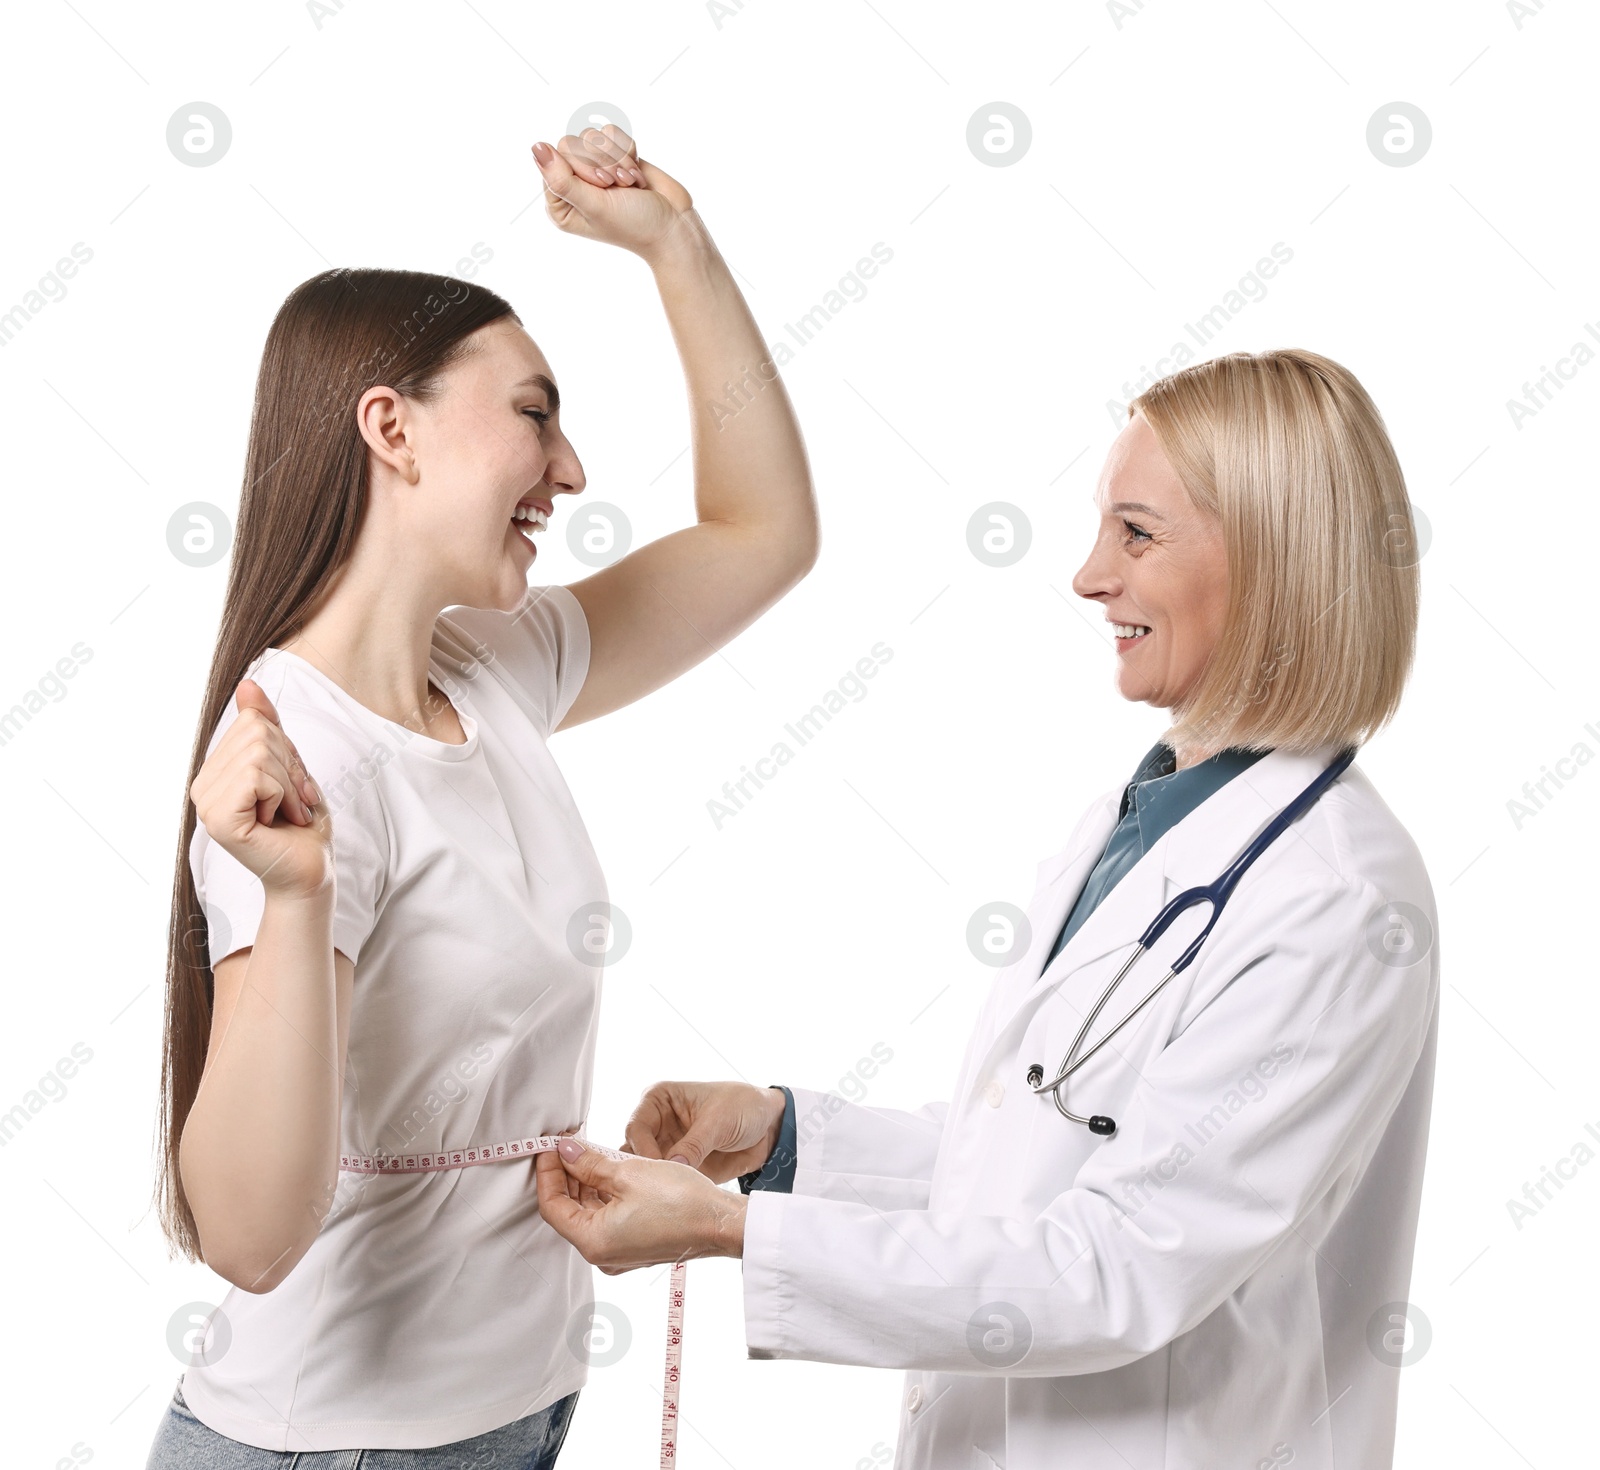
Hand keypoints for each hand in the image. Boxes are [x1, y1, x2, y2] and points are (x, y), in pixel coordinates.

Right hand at [188, 679, 331, 898]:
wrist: (310, 871)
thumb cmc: (301, 824)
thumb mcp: (289, 765)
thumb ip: (266, 726)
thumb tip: (246, 684)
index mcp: (215, 770)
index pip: (254, 721)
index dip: (287, 750)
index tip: (292, 786)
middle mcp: (202, 785)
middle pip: (257, 733)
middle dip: (291, 766)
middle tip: (293, 802)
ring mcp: (206, 802)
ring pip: (259, 753)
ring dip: (289, 785)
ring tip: (287, 814)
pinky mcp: (218, 818)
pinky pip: (257, 777)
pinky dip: (282, 796)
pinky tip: (276, 822)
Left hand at [532, 125, 695, 264]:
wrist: (674, 226)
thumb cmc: (634, 225)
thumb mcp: (594, 206)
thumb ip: (562, 180)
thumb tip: (536, 148)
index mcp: (560, 202)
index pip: (557, 155)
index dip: (584, 165)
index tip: (603, 186)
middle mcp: (573, 183)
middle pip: (574, 142)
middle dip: (604, 162)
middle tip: (619, 187)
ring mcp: (595, 168)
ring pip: (594, 135)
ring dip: (619, 159)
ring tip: (630, 185)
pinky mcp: (614, 157)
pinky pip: (612, 132)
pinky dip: (628, 151)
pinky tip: (637, 176)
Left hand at [534, 1138, 744, 1272]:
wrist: (721, 1223)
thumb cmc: (680, 1202)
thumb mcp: (629, 1172)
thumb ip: (590, 1163)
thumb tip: (565, 1151)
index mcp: (593, 1241)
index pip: (552, 1205)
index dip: (548, 1172)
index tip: (550, 1145)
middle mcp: (602, 1254)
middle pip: (568, 1210)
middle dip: (565, 1174)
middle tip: (568, 1143)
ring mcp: (619, 1252)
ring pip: (588, 1212)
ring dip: (584, 1181)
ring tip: (588, 1150)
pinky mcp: (634, 1245)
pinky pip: (607, 1218)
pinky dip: (603, 1193)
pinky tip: (608, 1168)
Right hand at [621, 1081, 786, 1184]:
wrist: (770, 1126)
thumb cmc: (743, 1106)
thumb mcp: (719, 1120)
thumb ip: (695, 1143)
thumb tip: (673, 1166)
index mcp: (659, 1100)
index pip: (636, 1126)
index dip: (643, 1149)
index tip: (657, 1168)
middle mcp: (657, 1124)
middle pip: (632, 1151)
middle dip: (639, 1170)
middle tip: (650, 1189)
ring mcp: (667, 1148)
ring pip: (643, 1170)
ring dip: (650, 1184)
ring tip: (659, 1199)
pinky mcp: (680, 1169)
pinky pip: (663, 1184)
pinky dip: (665, 1195)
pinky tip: (673, 1205)